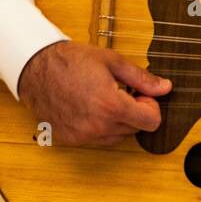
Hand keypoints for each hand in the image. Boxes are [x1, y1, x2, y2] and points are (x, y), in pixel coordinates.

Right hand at [17, 40, 172, 146]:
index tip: (141, 95)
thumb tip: (165, 88)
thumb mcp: (112, 62)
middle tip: (121, 92)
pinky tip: (90, 108)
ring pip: (118, 137)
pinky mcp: (71, 140)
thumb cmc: (71, 61)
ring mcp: (83, 136)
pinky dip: (100, 127)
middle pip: (135, 129)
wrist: (35, 68)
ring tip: (103, 98)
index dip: (151, 107)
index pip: (151, 122)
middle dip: (134, 112)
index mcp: (111, 106)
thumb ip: (142, 78)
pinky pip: (97, 140)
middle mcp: (97, 126)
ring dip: (118, 121)